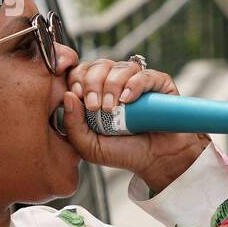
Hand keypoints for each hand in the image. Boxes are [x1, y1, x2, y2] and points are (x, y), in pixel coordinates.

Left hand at [60, 58, 211, 193]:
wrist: (153, 161)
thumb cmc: (121, 152)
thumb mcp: (88, 145)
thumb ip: (72, 125)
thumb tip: (68, 95)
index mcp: (96, 92)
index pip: (81, 70)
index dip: (77, 78)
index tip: (77, 95)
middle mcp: (116, 82)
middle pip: (99, 65)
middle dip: (93, 83)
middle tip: (95, 106)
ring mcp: (137, 81)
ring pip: (120, 67)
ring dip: (112, 85)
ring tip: (112, 108)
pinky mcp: (159, 84)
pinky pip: (145, 75)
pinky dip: (134, 85)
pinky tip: (128, 100)